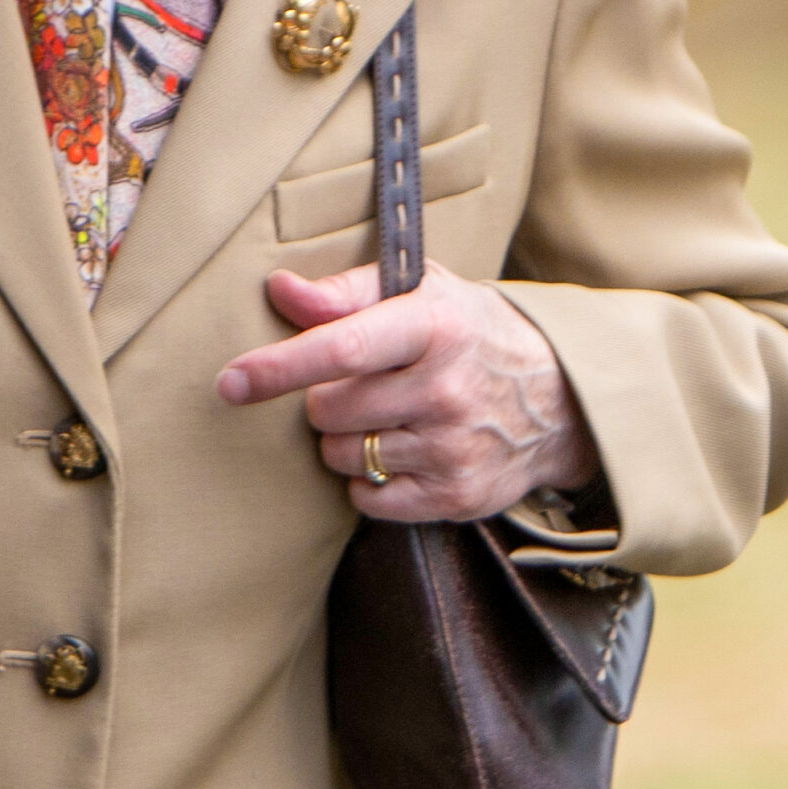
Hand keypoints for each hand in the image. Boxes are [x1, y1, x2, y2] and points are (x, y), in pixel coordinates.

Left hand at [217, 262, 599, 522]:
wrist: (558, 398)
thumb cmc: (467, 332)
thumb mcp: (420, 291)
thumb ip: (345, 292)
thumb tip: (280, 289)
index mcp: (433, 326)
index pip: (341, 347)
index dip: (278, 367)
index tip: (229, 382)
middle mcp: (446, 388)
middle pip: (329, 411)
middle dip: (325, 401)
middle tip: (362, 385)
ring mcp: (454, 448)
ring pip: (344, 456)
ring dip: (347, 440)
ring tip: (389, 416)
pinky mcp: (458, 496)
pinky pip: (369, 499)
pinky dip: (369, 480)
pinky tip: (401, 452)